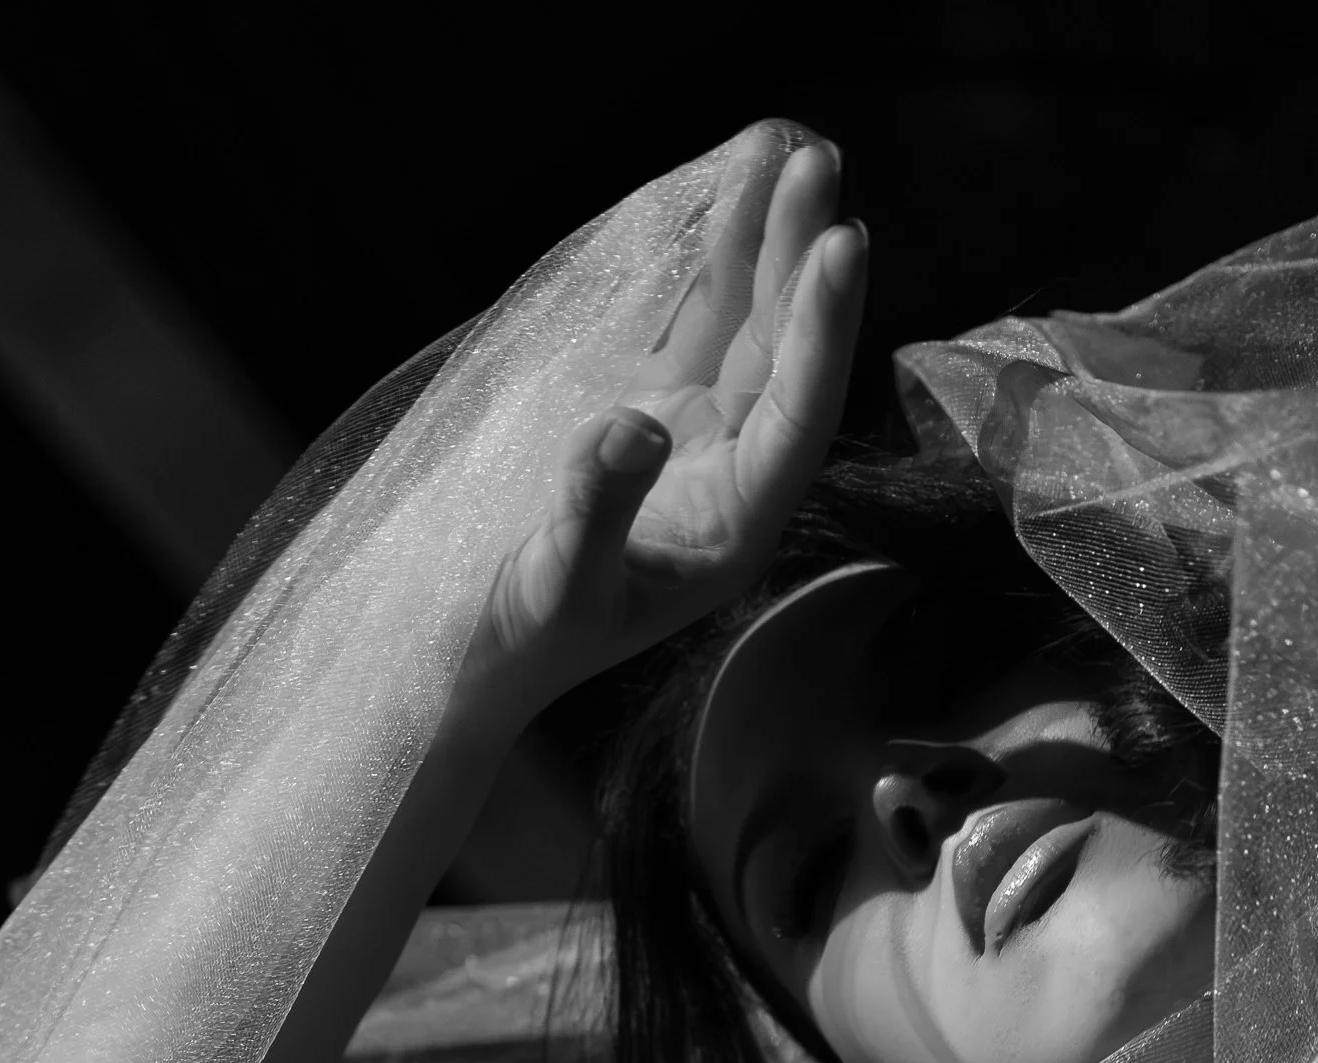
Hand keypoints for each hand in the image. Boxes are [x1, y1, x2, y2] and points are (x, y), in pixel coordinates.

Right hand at [458, 126, 864, 730]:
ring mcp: (691, 442)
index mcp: (734, 529)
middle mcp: (731, 479)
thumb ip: (597, 507)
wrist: (476, 658)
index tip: (841, 242)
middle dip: (796, 256)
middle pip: (781, 354)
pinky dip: (706, 263)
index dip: (821, 328)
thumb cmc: (521, 642)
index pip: (797, 415)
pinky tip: (718, 198)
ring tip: (778, 147)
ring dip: (758, 242)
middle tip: (813, 159)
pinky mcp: (647, 417)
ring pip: (740, 327)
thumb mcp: (557, 587)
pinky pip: (691, 326)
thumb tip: (634, 423)